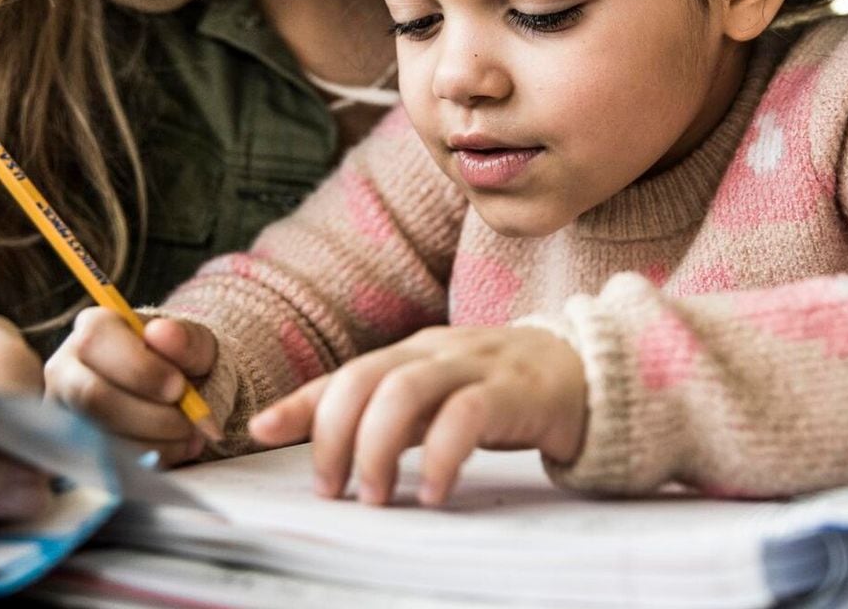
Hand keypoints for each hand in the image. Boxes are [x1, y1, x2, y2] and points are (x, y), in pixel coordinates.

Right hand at [44, 307, 217, 466]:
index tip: (179, 387)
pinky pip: (102, 462)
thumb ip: (186, 338)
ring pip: (96, 434)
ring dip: (152, 443)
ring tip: (188, 437)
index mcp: (93, 328)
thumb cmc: (179, 362)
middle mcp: (65, 367)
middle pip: (92, 396)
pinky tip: (174, 449)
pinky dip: (146, 460)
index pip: (96, 342)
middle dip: (149, 416)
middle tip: (188, 423)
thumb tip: (163, 333)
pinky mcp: (71, 446)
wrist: (175, 392)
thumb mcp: (194, 344)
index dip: (139, 370)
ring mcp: (63, 410)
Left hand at [248, 325, 586, 506]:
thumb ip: (380, 415)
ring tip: (376, 496)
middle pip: (364, 377)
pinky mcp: (513, 390)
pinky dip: (442, 456)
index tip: (259, 432)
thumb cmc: (500, 391)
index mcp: (411, 352)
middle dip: (335, 433)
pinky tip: (436, 491)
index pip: (344, 373)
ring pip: (406, 390)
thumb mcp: (434, 399)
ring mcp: (475, 365)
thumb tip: (304, 441)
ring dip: (379, 447)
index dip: (300, 402)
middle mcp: (435, 351)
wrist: (587, 371)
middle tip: (331, 488)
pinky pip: (467, 415)